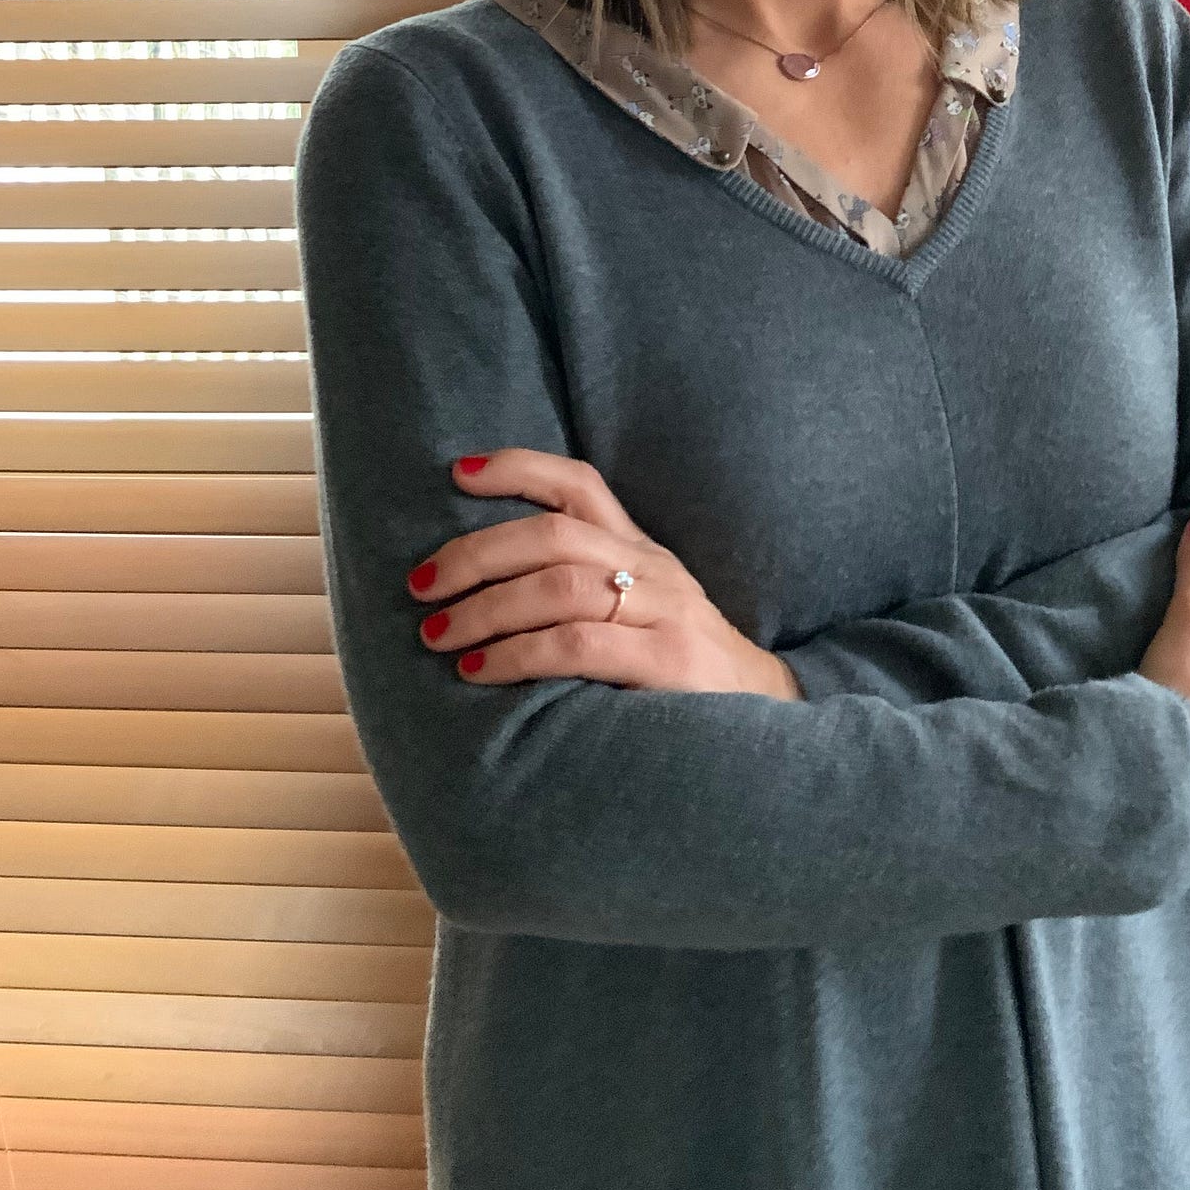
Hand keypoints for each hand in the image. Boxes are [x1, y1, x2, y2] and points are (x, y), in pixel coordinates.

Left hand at [407, 449, 804, 699]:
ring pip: (559, 584)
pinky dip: (518, 653)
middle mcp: (653, 568)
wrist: (768, 721)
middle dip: (475, 554)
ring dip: (485, 608)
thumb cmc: (682, 675)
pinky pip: (578, 644)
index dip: (518, 468)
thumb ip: (583, 595)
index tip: (457, 473)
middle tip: (421, 585)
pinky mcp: (668, 661)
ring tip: (439, 634)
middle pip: (553, 533)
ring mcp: (664, 611)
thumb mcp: (641, 616)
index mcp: (642, 550)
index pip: (580, 484)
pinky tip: (481, 670)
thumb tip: (481, 591)